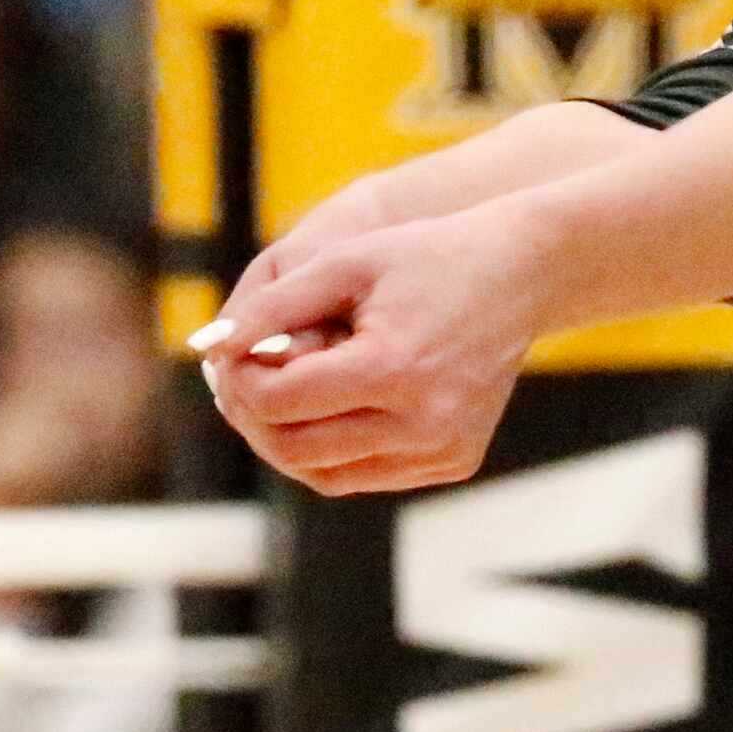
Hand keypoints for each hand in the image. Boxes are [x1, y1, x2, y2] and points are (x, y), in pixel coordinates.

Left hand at [201, 198, 549, 496]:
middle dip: (253, 415)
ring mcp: (442, 449)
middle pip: (294, 448)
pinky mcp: (455, 461)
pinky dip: (335, 450)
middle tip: (241, 381)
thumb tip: (211, 348)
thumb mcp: (345, 262)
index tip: (230, 353)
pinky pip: (367, 474)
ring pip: (325, 474)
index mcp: (392, 368)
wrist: (521, 274)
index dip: (238, 378)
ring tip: (278, 394)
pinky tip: (331, 407)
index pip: (278, 401)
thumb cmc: (427, 257)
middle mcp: (422, 422)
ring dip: (287, 439)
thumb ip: (272, 306)